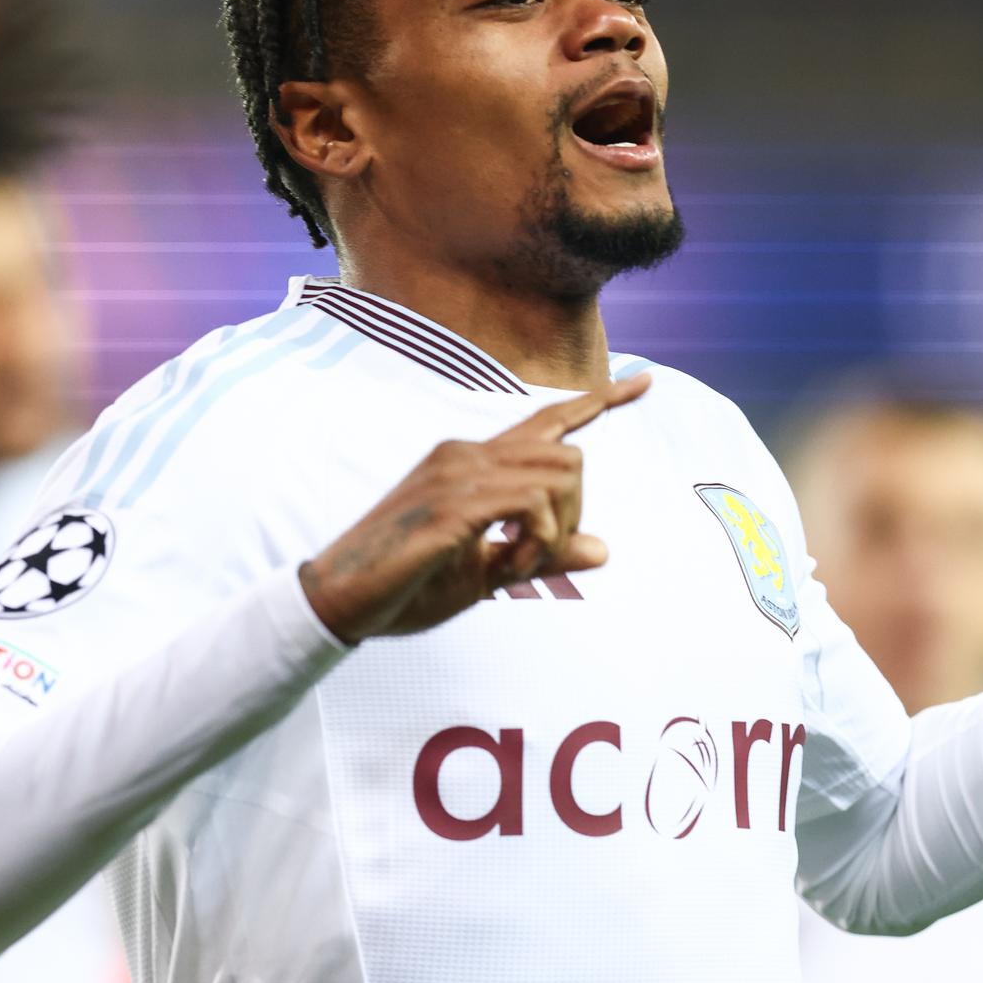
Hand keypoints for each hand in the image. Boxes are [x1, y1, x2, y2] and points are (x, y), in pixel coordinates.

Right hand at [299, 373, 650, 642]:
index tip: (644, 381)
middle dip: (573, 514)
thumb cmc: (407, 585)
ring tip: (514, 566)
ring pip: (559, 475)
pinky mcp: (451, 505)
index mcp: (473, 461)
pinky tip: (508, 566)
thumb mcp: (487, 573)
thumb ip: (542, 555)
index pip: (547, 420)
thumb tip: (604, 550)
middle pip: (570, 457)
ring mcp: (457, 474)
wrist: (339, 600)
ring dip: (554, 532)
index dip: (598, 399)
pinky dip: (537, 544)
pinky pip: (532, 506)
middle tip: (533, 559)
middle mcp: (467, 454)